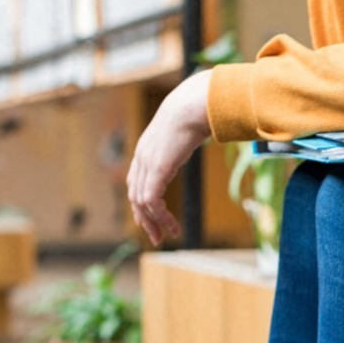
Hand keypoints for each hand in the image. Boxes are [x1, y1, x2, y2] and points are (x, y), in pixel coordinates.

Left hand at [127, 70, 212, 244]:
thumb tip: (208, 125)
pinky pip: (152, 201)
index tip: (154, 218)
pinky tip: (173, 226)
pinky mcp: (155, 170)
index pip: (136, 181)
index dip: (143, 203)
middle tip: (157, 237)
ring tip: (166, 235)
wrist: (193, 105)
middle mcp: (142, 157)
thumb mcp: (190, 125)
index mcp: (147, 148)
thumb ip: (191, 133)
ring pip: (141, 202)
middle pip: (135, 195)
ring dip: (153, 222)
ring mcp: (146, 163)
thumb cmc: (197, 110)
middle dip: (145, 219)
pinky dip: (160, 217)